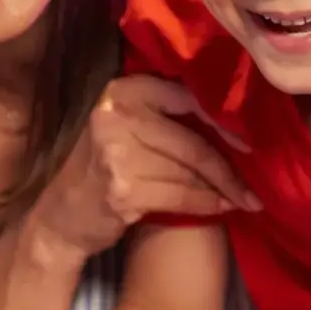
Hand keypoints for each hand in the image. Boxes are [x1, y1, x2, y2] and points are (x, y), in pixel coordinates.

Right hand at [27, 76, 260, 264]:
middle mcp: (117, 115)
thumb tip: (229, 117)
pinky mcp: (123, 189)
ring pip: (189, 171)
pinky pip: (181, 196)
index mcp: (122, 91)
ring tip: (241, 198)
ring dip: (221, 189)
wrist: (57, 219)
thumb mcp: (122, 128)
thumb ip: (161, 115)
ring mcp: (117, 153)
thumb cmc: (99, 170)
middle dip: (227, 167)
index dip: (222, 121)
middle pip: (191, 140)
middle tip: (253, 184)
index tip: (248, 142)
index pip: (186, 98)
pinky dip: (205, 204)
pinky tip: (220, 209)